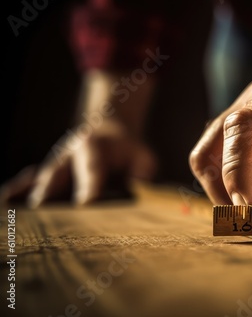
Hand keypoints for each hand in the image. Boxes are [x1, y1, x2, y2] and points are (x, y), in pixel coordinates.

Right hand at [1, 121, 155, 207]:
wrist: (108, 129)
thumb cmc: (128, 149)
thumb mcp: (142, 155)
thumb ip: (143, 170)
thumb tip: (140, 187)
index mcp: (94, 145)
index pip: (92, 167)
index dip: (89, 184)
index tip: (86, 202)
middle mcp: (68, 153)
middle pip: (58, 174)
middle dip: (52, 193)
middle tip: (46, 216)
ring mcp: (55, 163)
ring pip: (40, 179)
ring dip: (31, 195)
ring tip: (18, 214)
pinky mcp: (48, 173)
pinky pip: (30, 181)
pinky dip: (18, 190)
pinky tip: (6, 201)